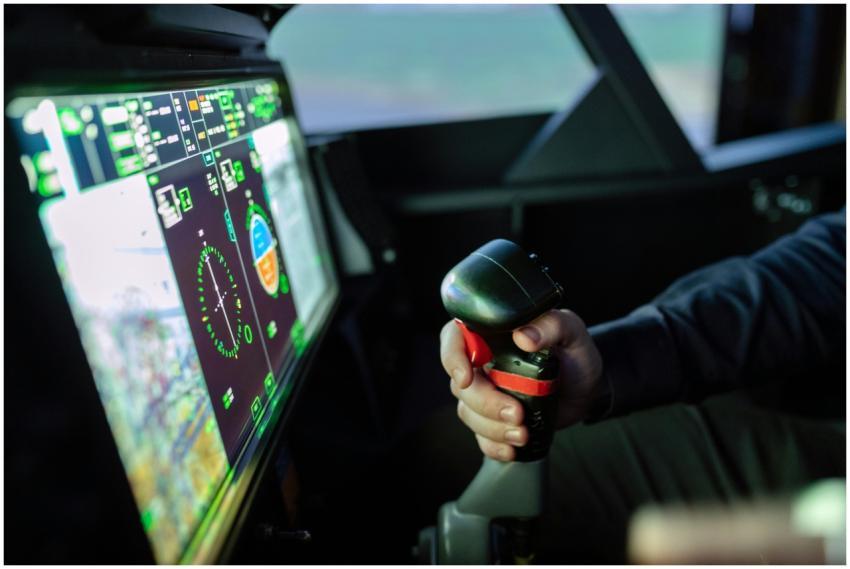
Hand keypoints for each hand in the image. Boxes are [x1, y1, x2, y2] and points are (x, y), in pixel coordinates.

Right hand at [440, 309, 604, 460]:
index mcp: (491, 334)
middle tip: (516, 413)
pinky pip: (481, 436)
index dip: (452, 357)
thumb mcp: (572, 332)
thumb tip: (524, 336)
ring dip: (492, 427)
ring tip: (523, 432)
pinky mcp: (493, 418)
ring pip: (468, 412)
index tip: (466, 377)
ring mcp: (486, 392)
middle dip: (485, 403)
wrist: (587, 388)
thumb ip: (552, 325)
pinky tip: (513, 448)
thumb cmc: (575, 354)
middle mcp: (482, 362)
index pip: (455, 337)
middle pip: (460, 384)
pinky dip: (494, 445)